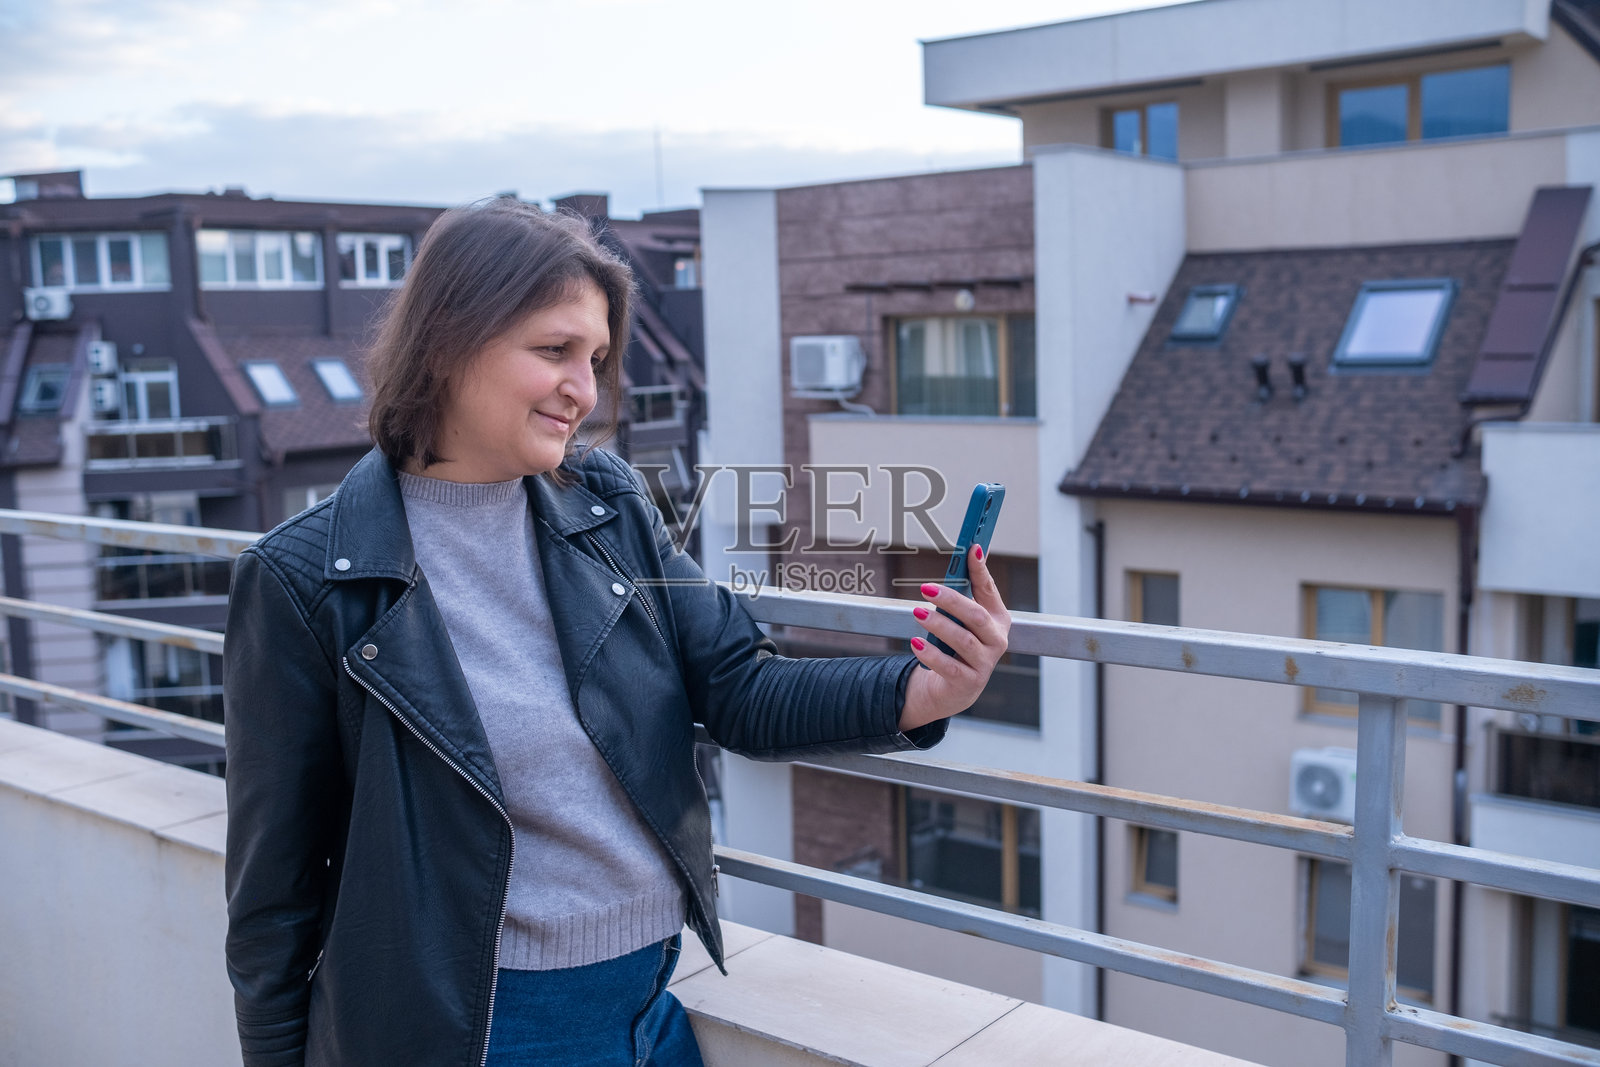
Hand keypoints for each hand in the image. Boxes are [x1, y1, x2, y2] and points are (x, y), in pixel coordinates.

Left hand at [898, 545, 1010, 731]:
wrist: (953, 689)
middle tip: (926, 589)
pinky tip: (916, 643)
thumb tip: (969, 552)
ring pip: (963, 641)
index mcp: (997, 620)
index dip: (981, 570)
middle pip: (976, 616)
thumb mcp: (961, 619)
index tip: (971, 549)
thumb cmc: (956, 646)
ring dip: (939, 625)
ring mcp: (985, 664)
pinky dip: (931, 654)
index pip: (989, 591)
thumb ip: (965, 591)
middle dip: (952, 600)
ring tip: (917, 613)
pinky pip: (949, 667)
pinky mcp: (969, 683)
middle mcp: (996, 641)